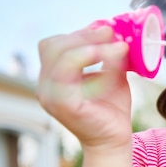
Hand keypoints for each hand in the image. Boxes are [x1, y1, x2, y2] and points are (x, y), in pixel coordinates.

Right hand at [37, 26, 131, 151]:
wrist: (115, 138)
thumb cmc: (112, 107)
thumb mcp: (112, 74)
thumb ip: (109, 55)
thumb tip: (115, 32)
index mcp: (54, 76)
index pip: (56, 45)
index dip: (80, 33)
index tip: (106, 28)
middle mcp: (46, 84)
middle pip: (53, 45)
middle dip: (85, 34)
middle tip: (112, 32)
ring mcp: (50, 95)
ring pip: (60, 55)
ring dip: (91, 44)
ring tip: (119, 45)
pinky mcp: (62, 103)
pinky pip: (68, 72)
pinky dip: (91, 58)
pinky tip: (114, 55)